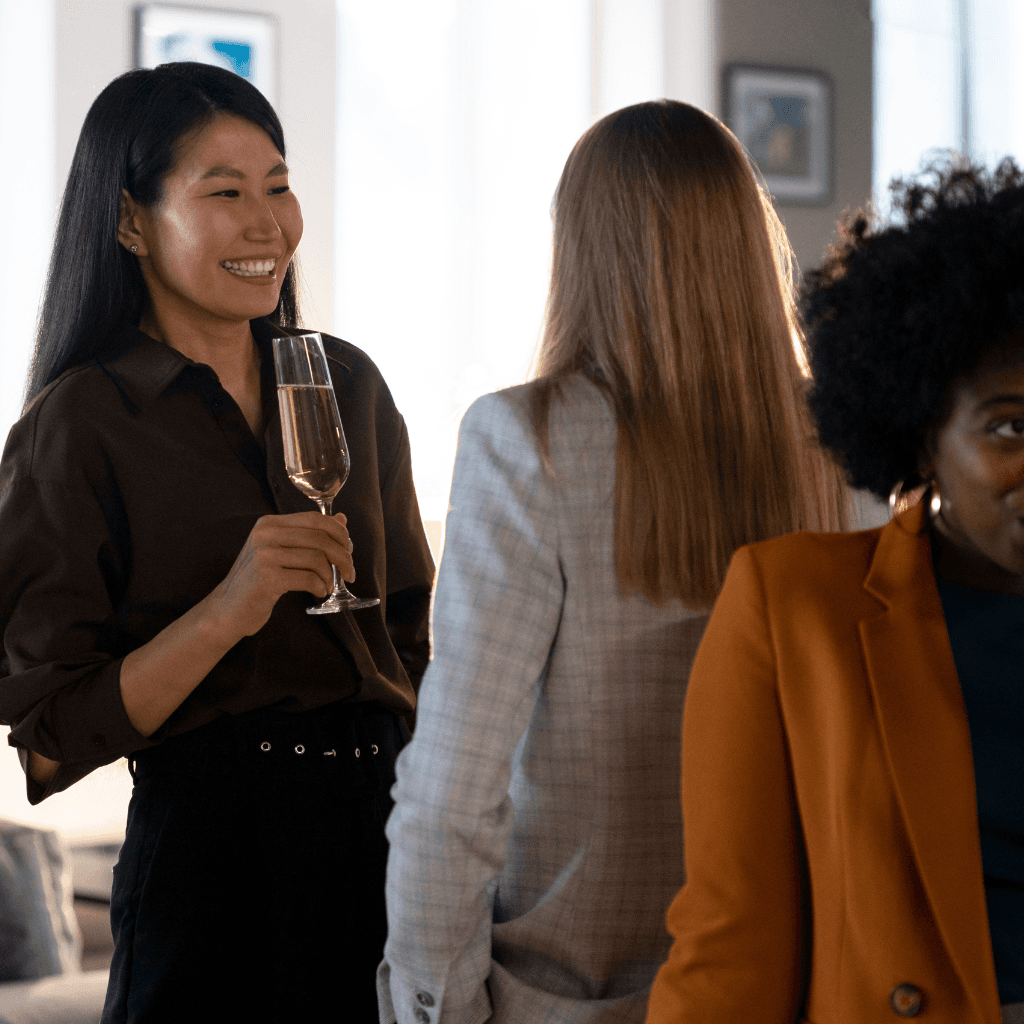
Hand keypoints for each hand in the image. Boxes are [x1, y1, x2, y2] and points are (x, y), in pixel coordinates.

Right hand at [208, 511, 354, 637]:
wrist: (228, 609)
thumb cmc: (259, 581)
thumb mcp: (281, 551)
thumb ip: (309, 534)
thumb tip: (342, 519)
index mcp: (270, 523)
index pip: (315, 518)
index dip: (339, 533)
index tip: (349, 550)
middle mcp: (265, 534)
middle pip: (320, 538)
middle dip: (343, 556)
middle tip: (350, 572)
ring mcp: (264, 555)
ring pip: (317, 558)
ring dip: (331, 576)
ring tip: (328, 586)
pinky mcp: (267, 578)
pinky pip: (309, 578)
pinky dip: (320, 587)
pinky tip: (319, 593)